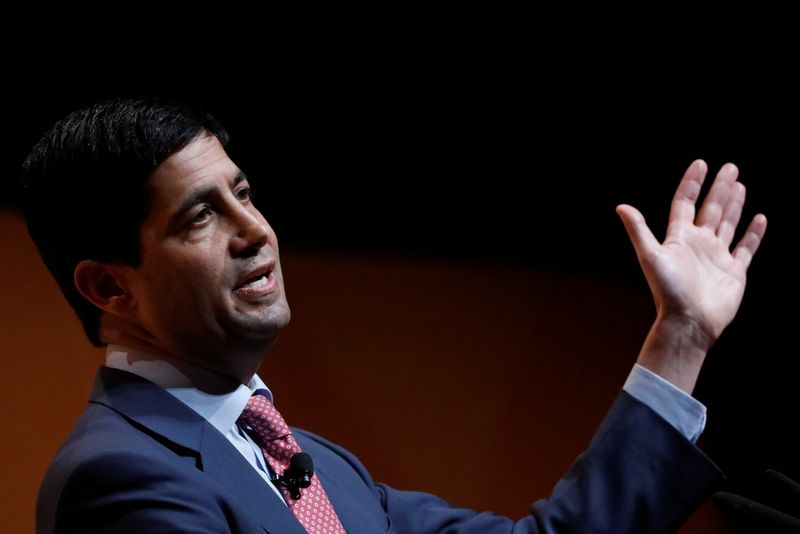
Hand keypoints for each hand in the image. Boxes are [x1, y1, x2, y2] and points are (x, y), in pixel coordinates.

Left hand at [616, 160, 766, 391]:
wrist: (688, 321)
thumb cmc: (667, 290)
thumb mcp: (650, 256)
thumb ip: (638, 230)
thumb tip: (621, 206)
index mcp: (679, 238)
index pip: (685, 203)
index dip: (692, 183)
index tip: (700, 164)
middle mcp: (699, 244)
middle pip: (711, 209)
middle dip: (720, 188)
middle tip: (730, 167)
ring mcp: (717, 257)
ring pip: (728, 224)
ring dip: (734, 204)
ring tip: (740, 184)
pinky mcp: (734, 271)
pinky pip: (746, 247)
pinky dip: (753, 233)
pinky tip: (759, 217)